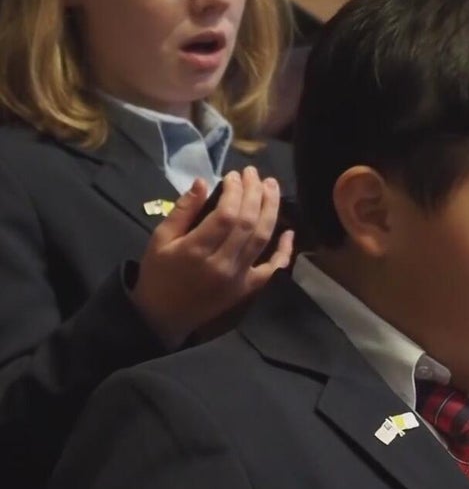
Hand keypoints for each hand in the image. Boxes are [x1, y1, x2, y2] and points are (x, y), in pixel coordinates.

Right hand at [131, 168, 294, 347]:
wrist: (163, 315)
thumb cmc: (159, 273)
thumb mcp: (160, 239)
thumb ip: (182, 210)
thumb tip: (202, 181)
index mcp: (196, 250)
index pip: (226, 215)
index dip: (235, 191)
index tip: (234, 175)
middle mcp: (222, 263)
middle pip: (248, 223)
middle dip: (255, 193)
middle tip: (254, 173)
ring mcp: (239, 277)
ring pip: (263, 239)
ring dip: (271, 210)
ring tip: (271, 187)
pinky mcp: (248, 288)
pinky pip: (272, 268)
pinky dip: (284, 250)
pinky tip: (290, 231)